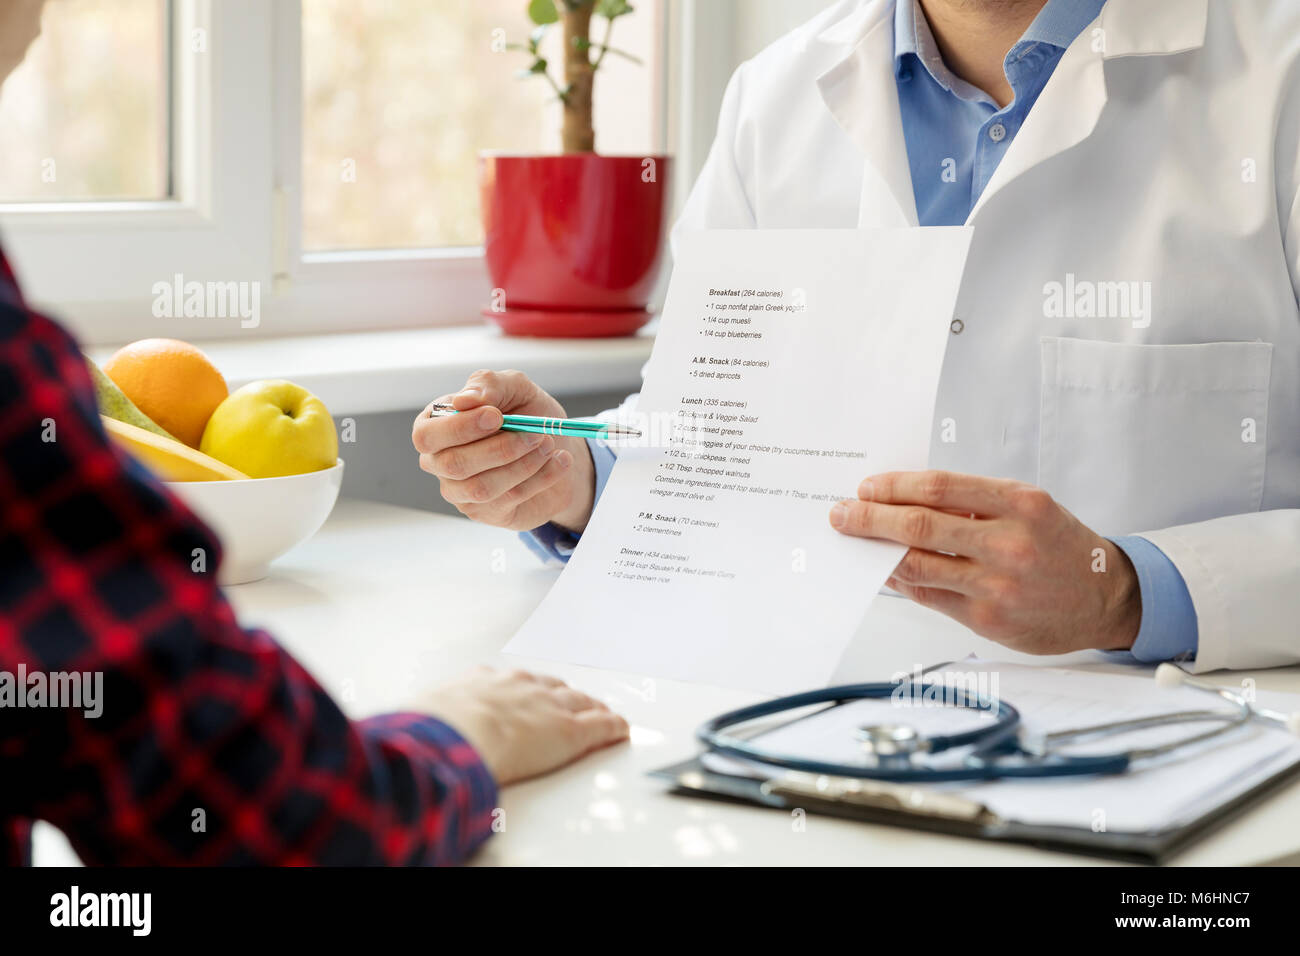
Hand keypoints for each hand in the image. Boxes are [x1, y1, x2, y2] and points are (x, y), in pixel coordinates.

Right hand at [412, 369, 596, 531]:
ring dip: (524, 464)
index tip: (497, 415)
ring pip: (482, 487)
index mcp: (436, 426)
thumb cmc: (527, 413)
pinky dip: (540, 477)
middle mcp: (439, 461)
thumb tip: (464, 400)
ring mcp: (459, 491)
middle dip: (500, 448)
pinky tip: (558, 461)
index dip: (460, 427)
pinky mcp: (485, 512)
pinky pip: (509, 499)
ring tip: (548, 444)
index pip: (426, 435)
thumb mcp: (515, 388)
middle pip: (453, 464)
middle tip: (535, 433)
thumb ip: (489, 384)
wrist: (558, 447)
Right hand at [424, 667, 628, 784]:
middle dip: (562, 695)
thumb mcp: (429, 713)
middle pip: (552, 687)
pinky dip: (612, 727)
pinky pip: (600, 726)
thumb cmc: (435, 726)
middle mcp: (522, 687)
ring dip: (591, 707)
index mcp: (486, 681)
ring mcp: (548, 706)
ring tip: (600, 711)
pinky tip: (620, 728)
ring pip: (580, 702)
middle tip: (571, 702)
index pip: (515, 682)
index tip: (530, 695)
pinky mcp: (570, 731)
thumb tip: (419, 725)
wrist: (457, 732)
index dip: (527, 690)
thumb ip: (435, 716)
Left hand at [829, 471, 1141, 654]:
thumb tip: (906, 502)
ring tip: (855, 542)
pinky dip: (900, 580)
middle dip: (870, 518)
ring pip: (916, 564)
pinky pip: (928, 595)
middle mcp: (1008, 543)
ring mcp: (996, 584)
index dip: (894, 487)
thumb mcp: (1029, 508)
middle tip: (842, 513)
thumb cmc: (1060, 547)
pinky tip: (884, 571)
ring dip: (876, 552)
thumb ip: (974, 504)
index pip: (938, 488)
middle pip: (919, 526)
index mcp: (1019, 504)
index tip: (868, 488)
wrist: (1105, 598)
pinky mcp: (986, 618)